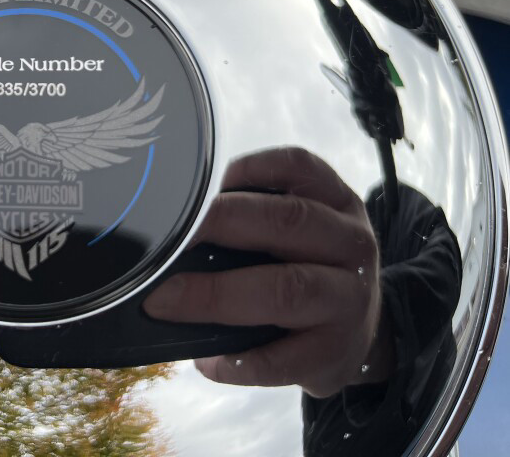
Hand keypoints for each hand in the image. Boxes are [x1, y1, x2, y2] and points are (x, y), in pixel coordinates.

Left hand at [143, 147, 392, 397]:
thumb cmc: (308, 269)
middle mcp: (350, 244)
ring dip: (216, 294)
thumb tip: (171, 224)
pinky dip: (239, 361)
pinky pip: (284, 359)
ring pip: (287, 288)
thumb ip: (251, 216)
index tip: (199, 184)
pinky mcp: (336, 354)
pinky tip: (206, 360)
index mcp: (336, 202)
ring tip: (166, 301)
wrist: (362, 336)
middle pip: (288, 221)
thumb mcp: (300, 230)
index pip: (298, 166)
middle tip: (165, 240)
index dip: (247, 168)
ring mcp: (350, 300)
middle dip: (219, 224)